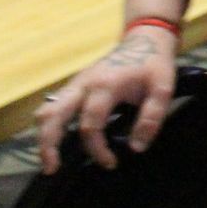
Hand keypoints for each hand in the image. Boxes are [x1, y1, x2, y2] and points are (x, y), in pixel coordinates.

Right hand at [34, 26, 178, 173]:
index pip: (90, 125)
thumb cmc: (154, 64)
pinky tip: (57, 141)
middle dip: (48, 145)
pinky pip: (53, 106)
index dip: (97, 149)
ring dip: (43, 135)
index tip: (110, 163)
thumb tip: (135, 148)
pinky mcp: (74, 85)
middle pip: (52, 116)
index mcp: (105, 86)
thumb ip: (151, 119)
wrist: (145, 38)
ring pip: (46, 110)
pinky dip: (50, 125)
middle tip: (51, 169)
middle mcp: (83, 84)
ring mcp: (75, 83)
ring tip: (49, 160)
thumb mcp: (163, 89)